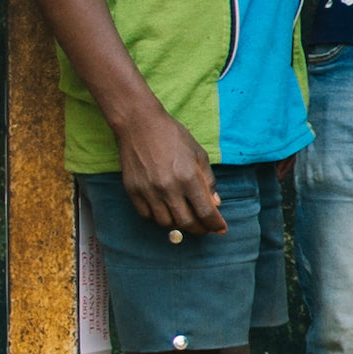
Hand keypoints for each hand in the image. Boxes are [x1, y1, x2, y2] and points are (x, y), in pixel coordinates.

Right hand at [113, 103, 224, 237]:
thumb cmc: (173, 136)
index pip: (205, 212)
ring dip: (178, 224)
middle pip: (186, 223)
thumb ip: (208, 181)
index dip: (215, 224)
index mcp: (188, 178)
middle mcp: (168, 188)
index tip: (220, 229)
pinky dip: (157, 217)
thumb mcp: (199, 155)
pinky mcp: (132, 190)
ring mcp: (148, 191)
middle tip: (204, 228)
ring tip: (185, 217)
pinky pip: (146, 215)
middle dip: (199, 229)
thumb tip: (216, 203)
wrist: (139, 124)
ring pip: (165, 222)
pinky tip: (165, 210)